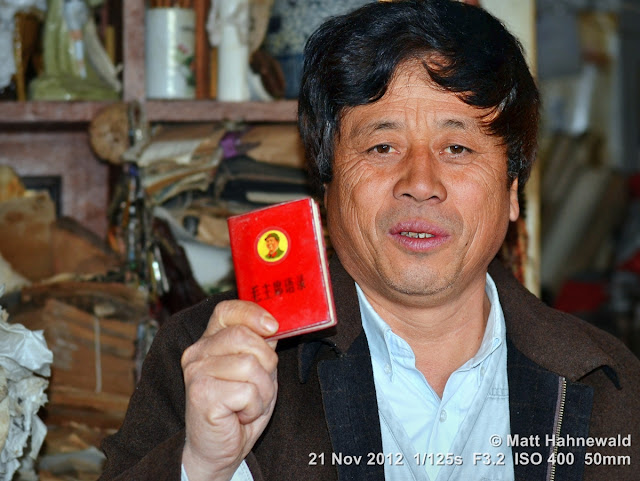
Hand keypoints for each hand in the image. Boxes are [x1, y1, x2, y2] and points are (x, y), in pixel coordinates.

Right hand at [181, 300, 278, 480]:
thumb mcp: (257, 370)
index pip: (227, 310)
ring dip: (262, 391)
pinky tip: (240, 415)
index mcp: (210, 341)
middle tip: (258, 386)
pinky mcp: (201, 394)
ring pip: (251, 365)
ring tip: (249, 403)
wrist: (217, 449)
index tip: (272, 327)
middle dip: (266, 364)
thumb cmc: (238, 408)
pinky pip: (247, 392)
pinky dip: (254, 407)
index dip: (252, 313)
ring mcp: (196, 372)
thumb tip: (273, 324)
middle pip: (246, 337)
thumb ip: (261, 345)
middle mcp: (197, 352)